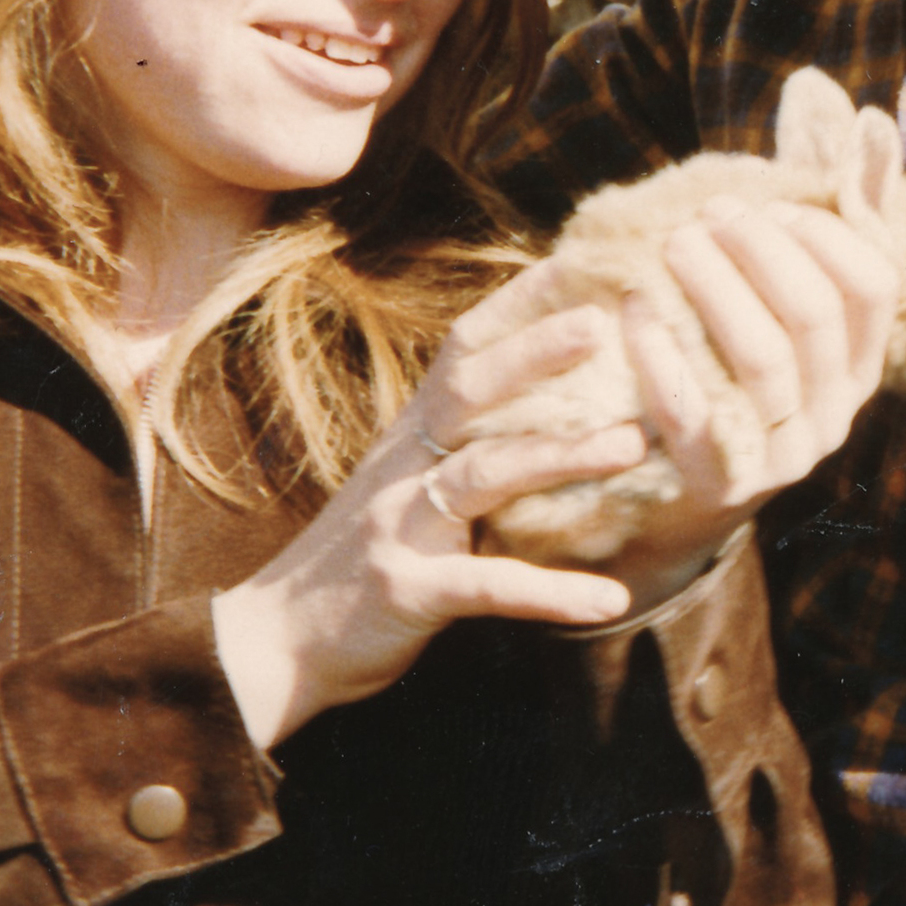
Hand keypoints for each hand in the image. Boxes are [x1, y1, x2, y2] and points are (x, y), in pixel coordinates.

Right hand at [212, 258, 650, 750]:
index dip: (515, 304)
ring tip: (633, 445)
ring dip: (562, 456)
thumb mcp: (403, 486)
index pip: (461, 351)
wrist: (272, 645)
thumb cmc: (357, 560)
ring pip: (485, 475)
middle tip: (604, 322)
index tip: (576, 260)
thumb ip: (459, 444)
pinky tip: (611, 601)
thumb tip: (537, 402)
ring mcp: (400, 526)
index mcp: (410, 437)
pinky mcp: (408, 591)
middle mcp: (402, 468)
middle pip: (468, 392)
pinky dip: (551, 593)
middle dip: (534, 352)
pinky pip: (489, 586)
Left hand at [606, 196, 898, 602]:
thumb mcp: (782, 307)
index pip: (873, 287)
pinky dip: (661, 354)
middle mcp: (836, 413)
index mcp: (863, 366)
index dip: (822, 235)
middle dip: (758, 251)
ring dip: (712, 288)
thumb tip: (871, 123)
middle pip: (812, 315)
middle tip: (708, 214)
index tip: (770, 208)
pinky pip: (696, 411)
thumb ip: (818, 226)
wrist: (689, 490)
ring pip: (760, 357)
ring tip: (672, 246)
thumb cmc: (734, 369)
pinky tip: (633, 311)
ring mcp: (784, 455)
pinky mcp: (723, 482)